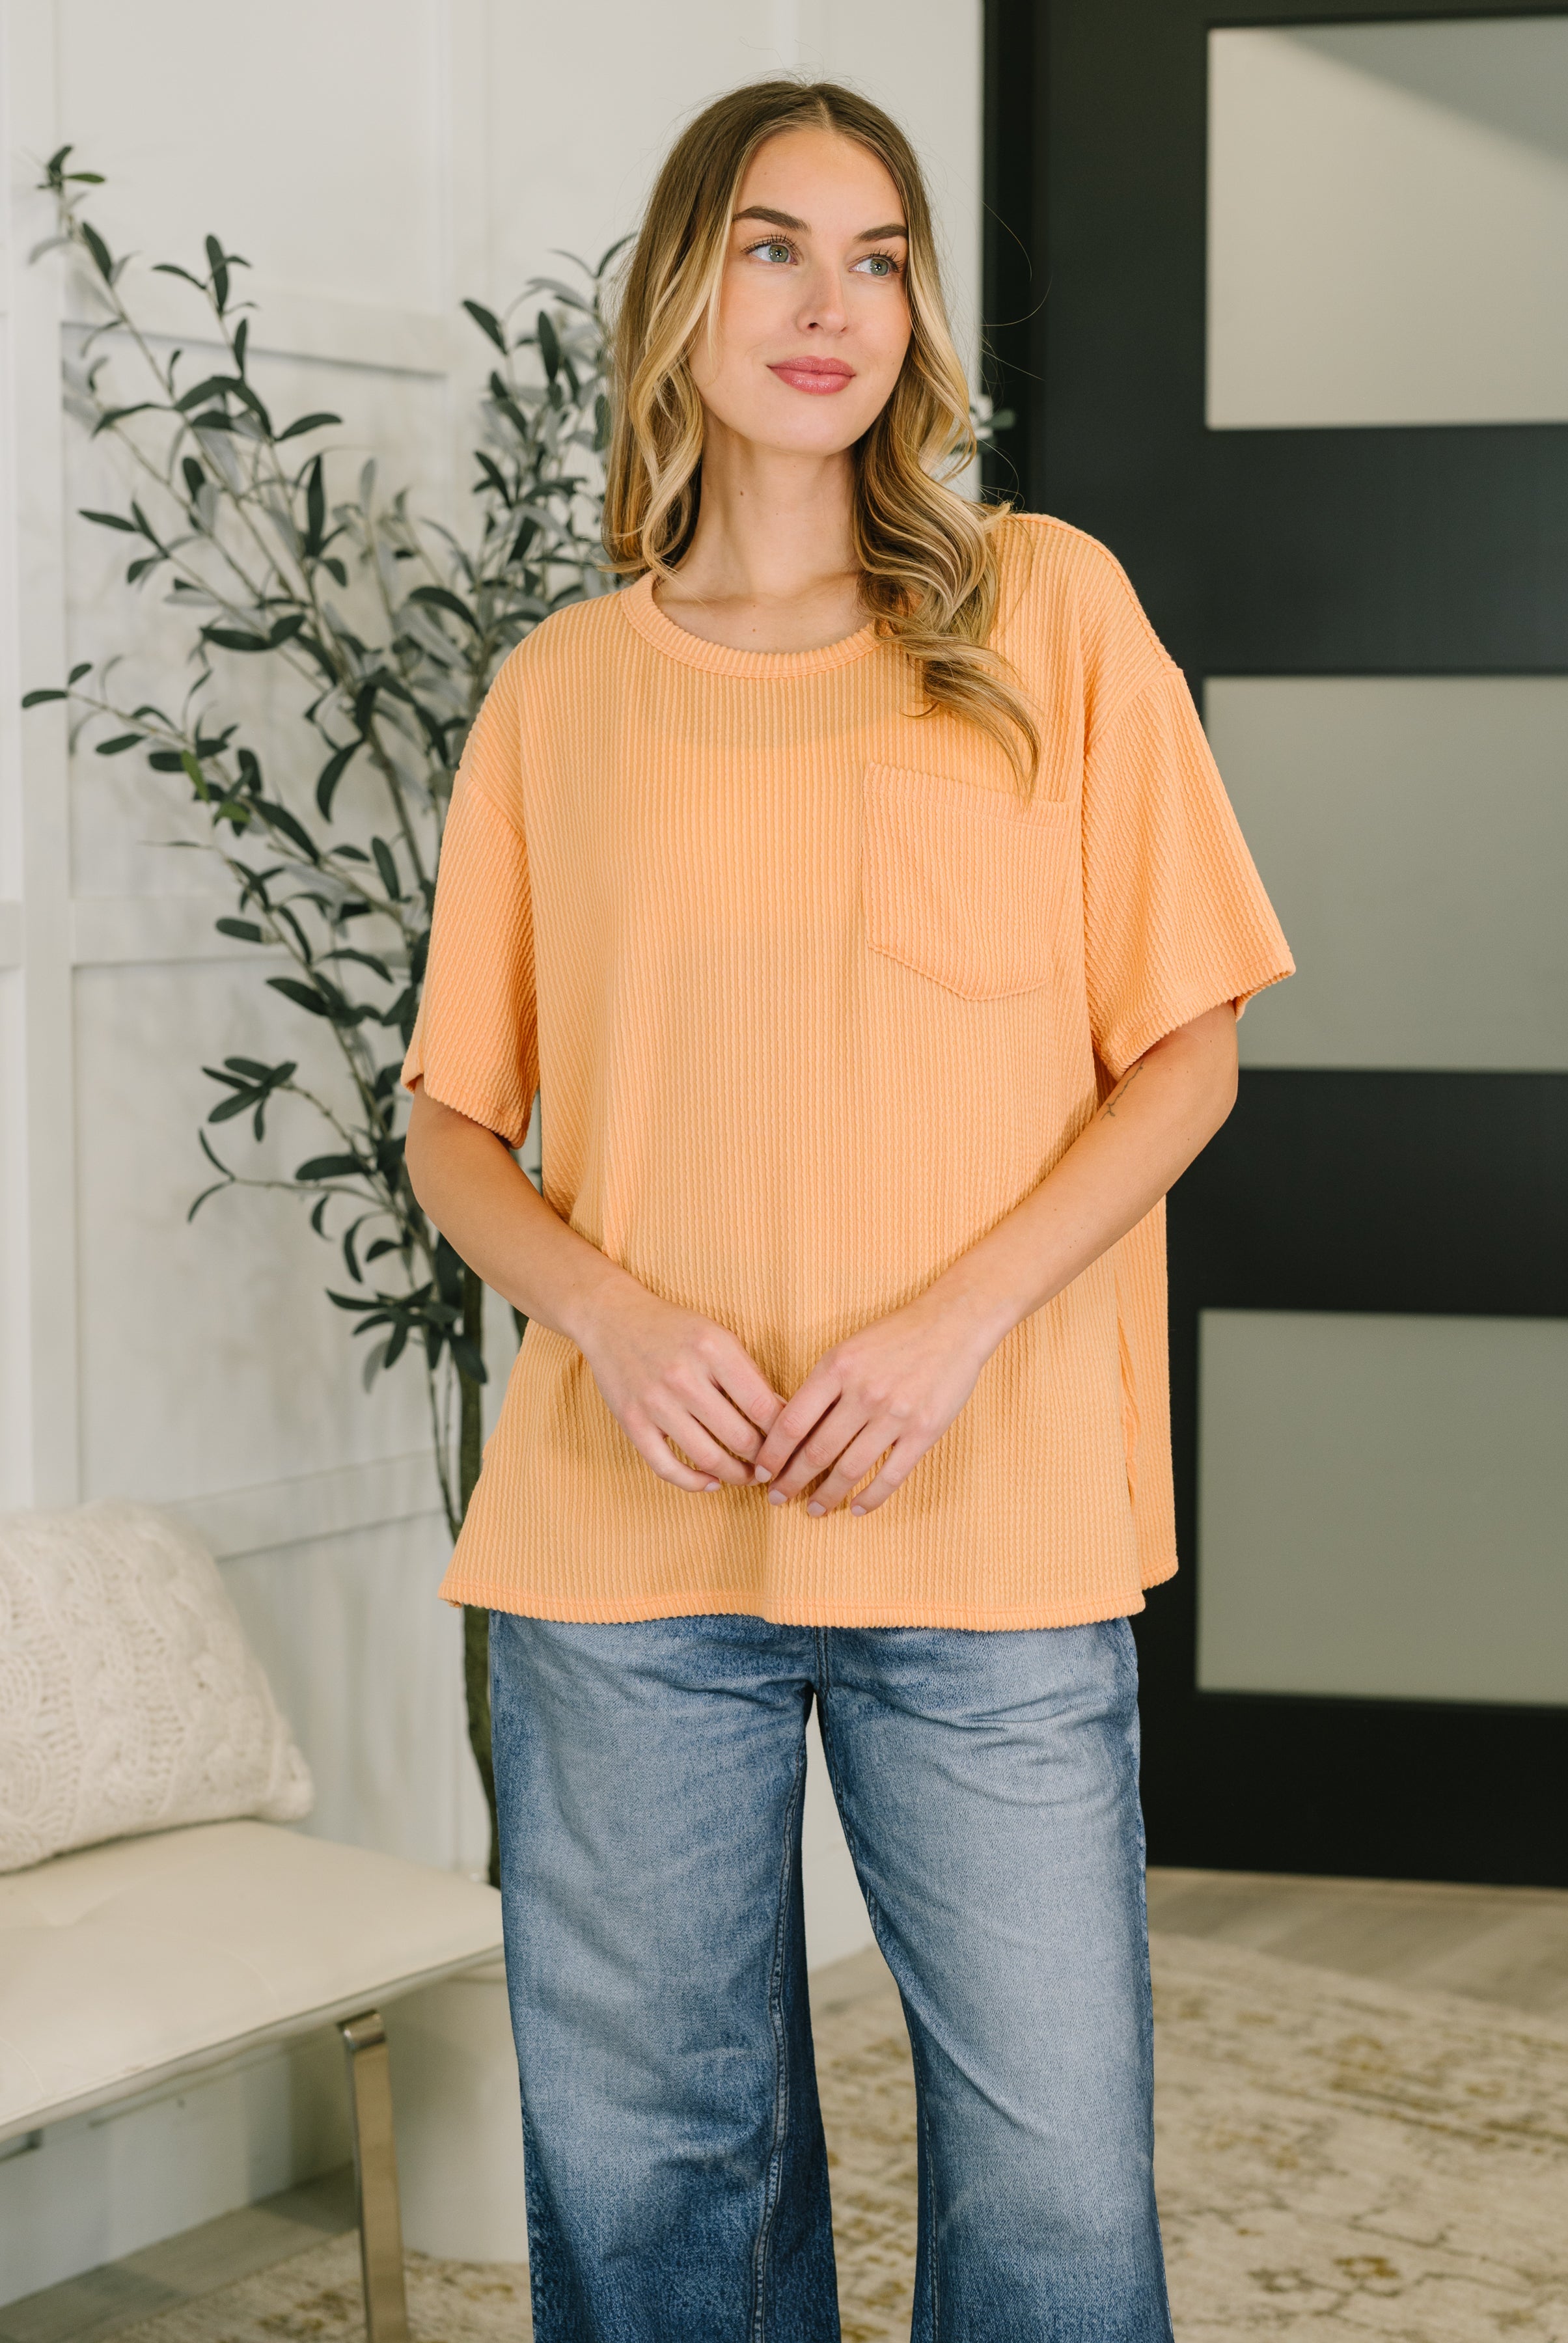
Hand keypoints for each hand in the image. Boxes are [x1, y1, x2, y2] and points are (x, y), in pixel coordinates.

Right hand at [575, 1276, 784, 1492]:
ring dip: (736, 1476)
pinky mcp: (632, 1422)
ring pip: (708, 1458)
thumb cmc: (674, 1329)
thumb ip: (749, 1375)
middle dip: (764, 1460)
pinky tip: (711, 1483)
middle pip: (740, 1437)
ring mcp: (655, 1402)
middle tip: (773, 1467)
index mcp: (713, 1349)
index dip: (783, 1433)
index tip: (790, 1444)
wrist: (613, 1319)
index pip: (762, 1406)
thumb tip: (782, 1416)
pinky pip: (666, 1467)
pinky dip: (694, 1483)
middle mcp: (684, 1377)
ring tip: (748, 1477)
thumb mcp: (719, 1337)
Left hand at [752, 1294, 992, 1516]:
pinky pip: (891, 1475)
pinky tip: (857, 1509)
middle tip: (777, 1498)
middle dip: (791, 1481)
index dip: (772, 1454)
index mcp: (837, 1368)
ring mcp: (895, 1414)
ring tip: (814, 1509)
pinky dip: (871, 1497)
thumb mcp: (848, 1349)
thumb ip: (822, 1386)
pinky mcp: (924, 1431)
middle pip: (816, 1452)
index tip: (761, 1472)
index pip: (792, 1422)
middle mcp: (863, 1393)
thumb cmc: (895, 1336)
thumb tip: (790, 1430)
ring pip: (850, 1469)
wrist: (953, 1323)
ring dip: (827, 1495)